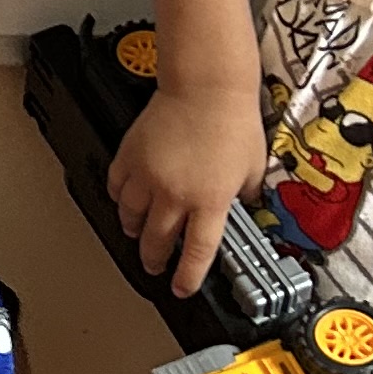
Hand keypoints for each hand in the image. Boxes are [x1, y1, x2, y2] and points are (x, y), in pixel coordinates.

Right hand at [110, 82, 267, 301]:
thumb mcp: (254, 164)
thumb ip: (247, 191)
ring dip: (134, 231)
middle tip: (153, 266)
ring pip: (131, 218)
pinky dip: (120, 198)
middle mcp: (176, 193)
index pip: (196, 252)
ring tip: (137, 233)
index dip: (187, 277)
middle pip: (157, 242)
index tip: (181, 287)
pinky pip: (117, 187)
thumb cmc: (232, 119)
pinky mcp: (130, 157)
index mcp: (210, 201)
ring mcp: (148, 176)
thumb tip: (245, 202)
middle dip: (154, 260)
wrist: (206, 85)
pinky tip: (125, 199)